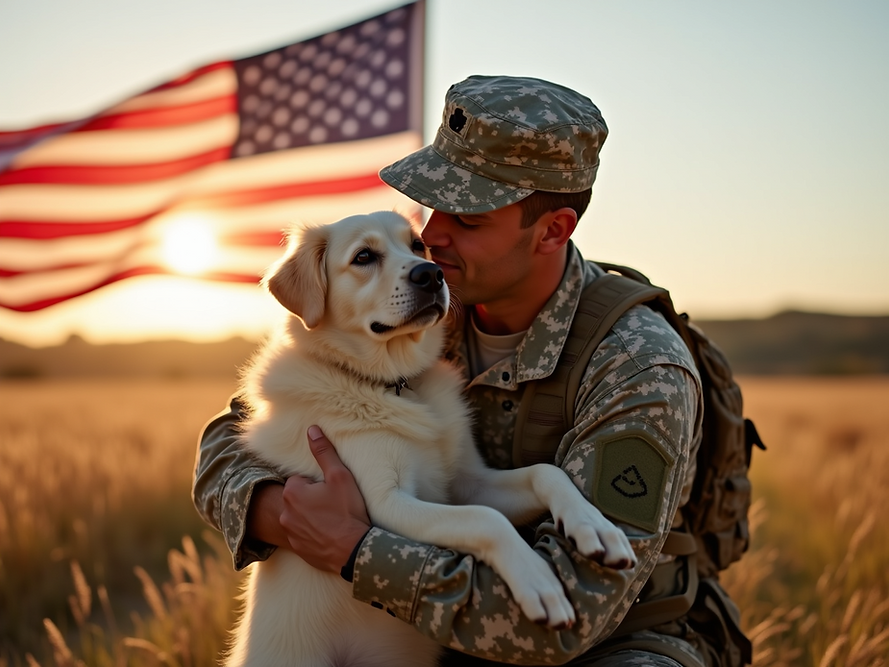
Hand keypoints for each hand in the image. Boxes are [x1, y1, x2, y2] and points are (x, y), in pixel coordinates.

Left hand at [279, 425, 370, 572]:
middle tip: (334, 506)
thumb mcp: (339, 476)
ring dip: (311, 517)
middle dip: (313, 500)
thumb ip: (324, 452)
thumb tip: (311, 429)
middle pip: (299, 498)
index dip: (319, 485)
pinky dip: (313, 533)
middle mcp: (284, 513)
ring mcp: (290, 533)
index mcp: (291, 492)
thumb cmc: (347, 511)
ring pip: (299, 517)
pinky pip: (302, 535)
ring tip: (333, 520)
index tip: (332, 493)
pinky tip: (329, 534)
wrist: (353, 550)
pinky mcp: (297, 549)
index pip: (301, 480)